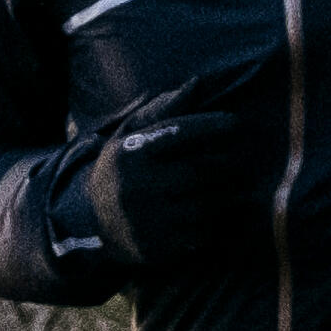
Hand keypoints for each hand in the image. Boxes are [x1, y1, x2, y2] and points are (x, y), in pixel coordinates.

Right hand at [84, 104, 271, 274]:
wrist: (91, 223)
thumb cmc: (123, 170)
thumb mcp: (130, 138)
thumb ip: (164, 111)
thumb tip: (199, 83)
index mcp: (128, 155)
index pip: (178, 132)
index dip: (211, 125)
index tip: (233, 123)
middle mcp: (134, 187)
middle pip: (198, 170)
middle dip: (226, 163)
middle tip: (239, 159)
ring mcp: (145, 221)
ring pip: (205, 204)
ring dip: (226, 193)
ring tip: (237, 185)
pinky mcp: (157, 248)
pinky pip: (201, 233)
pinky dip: (217, 222)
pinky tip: (222, 213)